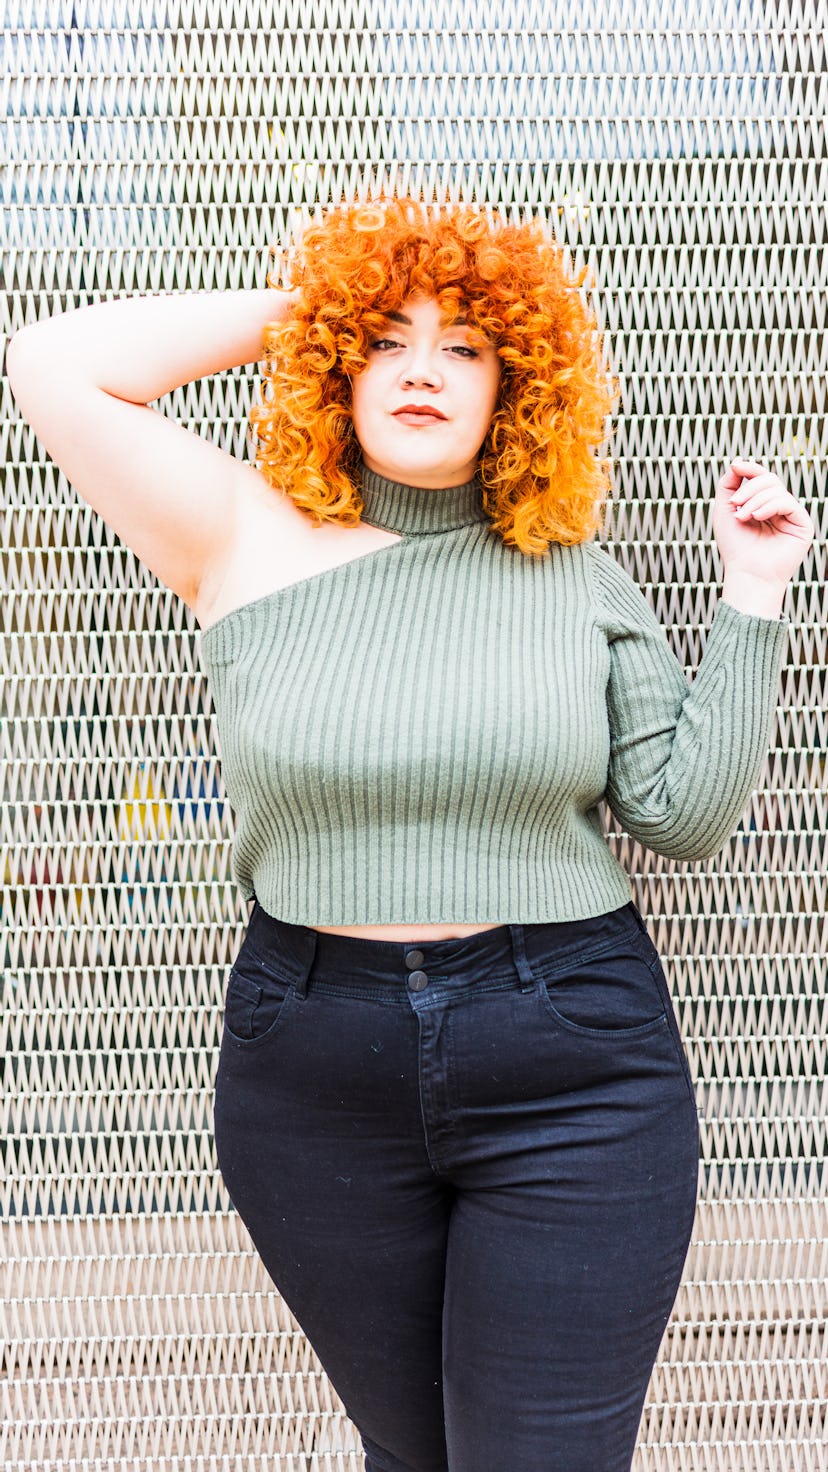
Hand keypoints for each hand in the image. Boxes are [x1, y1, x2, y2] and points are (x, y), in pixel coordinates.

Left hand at [713, 460, 814, 586]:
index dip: (749, 468)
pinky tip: (757, 517)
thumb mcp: (723, 511)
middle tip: (735, 504)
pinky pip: (788, 502)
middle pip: (769, 479)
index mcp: (762, 505)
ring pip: (777, 489)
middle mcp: (778, 509)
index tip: (735, 467)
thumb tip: (737, 463)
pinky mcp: (802, 524)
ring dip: (755, 500)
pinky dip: (769, 505)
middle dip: (749, 488)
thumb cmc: (735, 547)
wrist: (746, 572)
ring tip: (743, 516)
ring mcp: (791, 516)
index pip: (761, 477)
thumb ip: (728, 485)